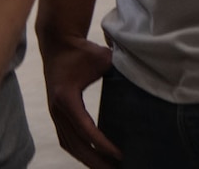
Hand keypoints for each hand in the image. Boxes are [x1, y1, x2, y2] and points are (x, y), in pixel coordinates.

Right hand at [42, 36, 119, 167]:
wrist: (57, 42)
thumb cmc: (81, 50)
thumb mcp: (101, 58)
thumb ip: (119, 70)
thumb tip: (144, 80)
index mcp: (66, 97)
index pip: (86, 129)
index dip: (103, 146)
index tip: (121, 156)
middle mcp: (57, 108)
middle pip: (76, 144)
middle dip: (97, 162)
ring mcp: (54, 112)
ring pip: (69, 145)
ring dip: (88, 160)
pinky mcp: (56, 113)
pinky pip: (66, 139)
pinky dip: (79, 152)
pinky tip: (95, 158)